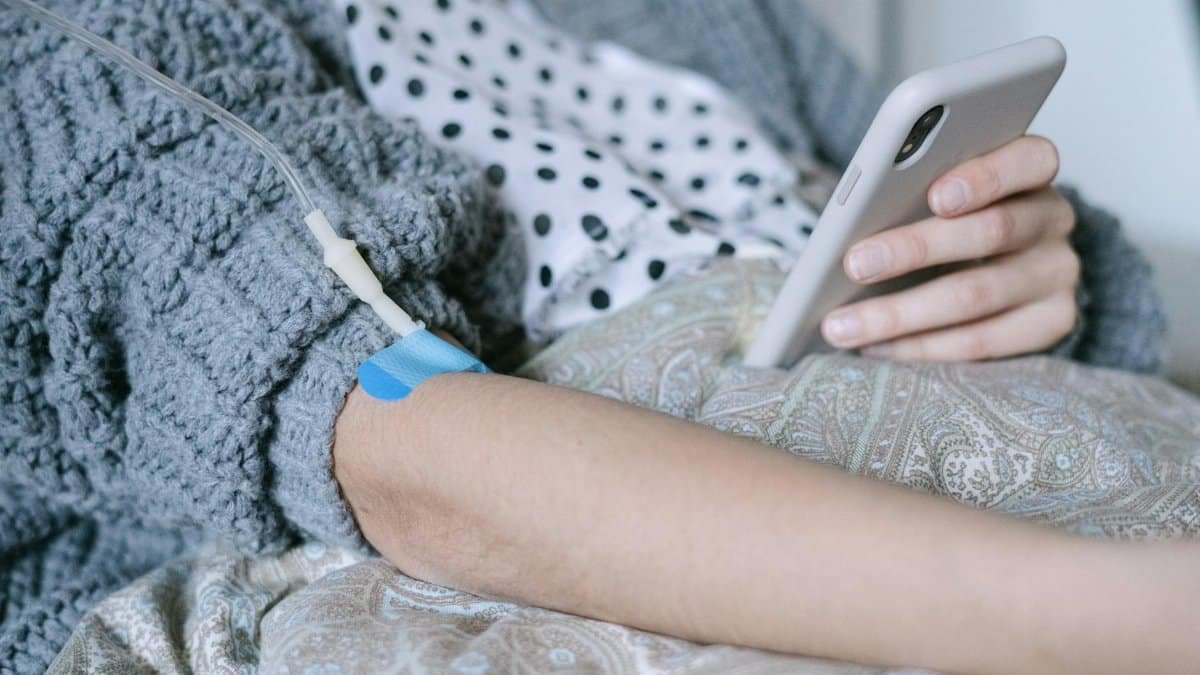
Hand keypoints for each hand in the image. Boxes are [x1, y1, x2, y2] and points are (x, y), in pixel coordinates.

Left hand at [821, 135, 1078, 360]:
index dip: (985, 177)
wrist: (996, 269)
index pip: (1029, 160)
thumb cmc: (947, 219)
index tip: (935, 196)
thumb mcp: (935, 193)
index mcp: (1031, 170)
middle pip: (991, 231)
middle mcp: (1053, 219)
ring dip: (900, 313)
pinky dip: (920, 347)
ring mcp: (1057, 274)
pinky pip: (980, 342)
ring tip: (842, 326)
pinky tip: (876, 347)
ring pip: (976, 295)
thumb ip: (913, 191)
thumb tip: (853, 218)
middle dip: (914, 249)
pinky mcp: (1050, 324)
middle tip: (854, 265)